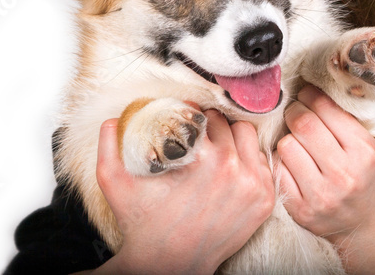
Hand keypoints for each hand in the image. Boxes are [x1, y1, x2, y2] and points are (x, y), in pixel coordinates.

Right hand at [94, 108, 274, 274]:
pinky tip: (230, 169)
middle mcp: (236, 170)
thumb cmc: (142, 225)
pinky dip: (248, 162)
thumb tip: (110, 120)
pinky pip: (263, 163)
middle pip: (229, 125)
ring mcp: (255, 186)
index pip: (206, 117)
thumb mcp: (115, 184)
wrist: (168, 266)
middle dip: (211, 128)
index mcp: (207, 159)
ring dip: (233, 140)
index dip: (192, 116)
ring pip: (249, 139)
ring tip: (215, 150)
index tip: (185, 123)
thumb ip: (109, 148)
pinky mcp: (265, 200)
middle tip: (197, 140)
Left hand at [274, 84, 374, 242]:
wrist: (364, 222)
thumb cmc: (366, 173)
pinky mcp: (301, 210)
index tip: (306, 93)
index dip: (310, 95)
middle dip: (295, 111)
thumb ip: (353, 112)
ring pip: (286, 146)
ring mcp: (322, 195)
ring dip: (288, 138)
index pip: (325, 108)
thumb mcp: (372, 141)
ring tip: (299, 141)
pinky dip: (282, 161)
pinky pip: (277, 171)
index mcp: (364, 150)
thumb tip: (325, 77)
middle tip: (296, 111)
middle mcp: (345, 174)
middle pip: (302, 124)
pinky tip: (294, 162)